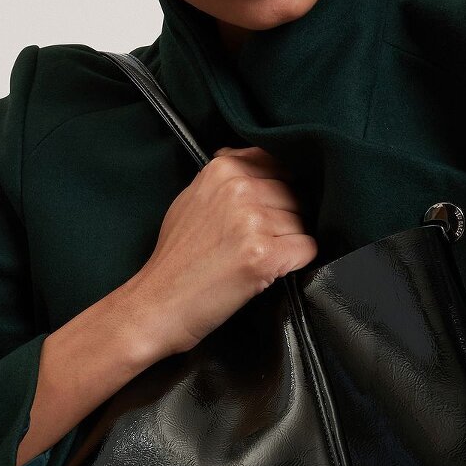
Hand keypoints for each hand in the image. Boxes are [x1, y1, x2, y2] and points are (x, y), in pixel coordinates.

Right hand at [126, 145, 315, 358]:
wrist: (158, 303)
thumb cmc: (175, 258)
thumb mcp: (192, 199)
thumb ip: (226, 178)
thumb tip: (261, 163)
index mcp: (223, 170)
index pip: (278, 164)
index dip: (280, 190)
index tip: (270, 208)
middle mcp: (239, 189)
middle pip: (294, 196)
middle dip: (285, 219)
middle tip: (257, 243)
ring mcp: (252, 221)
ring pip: (303, 224)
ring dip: (289, 243)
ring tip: (255, 258)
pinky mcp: (263, 255)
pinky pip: (307, 249)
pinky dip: (296, 262)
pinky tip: (269, 270)